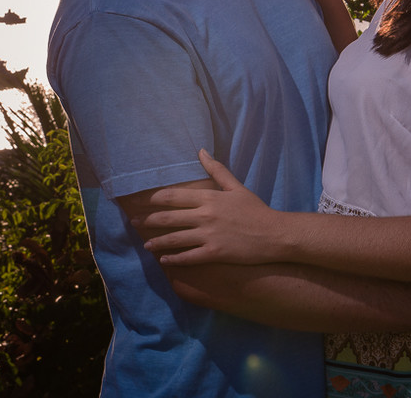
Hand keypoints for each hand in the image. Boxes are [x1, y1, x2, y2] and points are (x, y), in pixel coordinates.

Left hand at [137, 150, 280, 265]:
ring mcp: (209, 235)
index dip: (154, 199)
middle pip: (169, 217)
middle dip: (149, 220)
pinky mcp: (215, 253)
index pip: (174, 196)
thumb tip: (200, 151)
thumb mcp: (236, 187)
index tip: (141, 201)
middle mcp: (206, 215)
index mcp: (209, 198)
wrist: (275, 234)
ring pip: (175, 238)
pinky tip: (164, 260)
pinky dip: (174, 259)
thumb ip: (216, 170)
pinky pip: (189, 257)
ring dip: (157, 241)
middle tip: (134, 223)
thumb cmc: (256, 210)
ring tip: (145, 244)